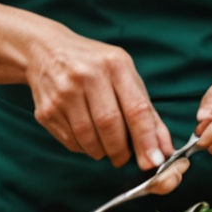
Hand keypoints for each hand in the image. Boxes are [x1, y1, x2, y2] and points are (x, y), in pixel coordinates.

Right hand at [23, 24, 174, 173]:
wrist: (45, 50)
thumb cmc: (94, 66)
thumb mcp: (124, 76)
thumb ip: (147, 113)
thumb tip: (165, 150)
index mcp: (114, 64)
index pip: (136, 108)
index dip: (146, 139)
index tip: (155, 162)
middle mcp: (87, 75)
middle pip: (110, 125)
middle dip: (122, 151)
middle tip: (124, 158)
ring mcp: (63, 92)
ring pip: (89, 139)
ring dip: (102, 152)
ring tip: (105, 145)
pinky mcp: (45, 110)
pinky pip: (71, 142)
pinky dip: (84, 148)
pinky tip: (86, 136)